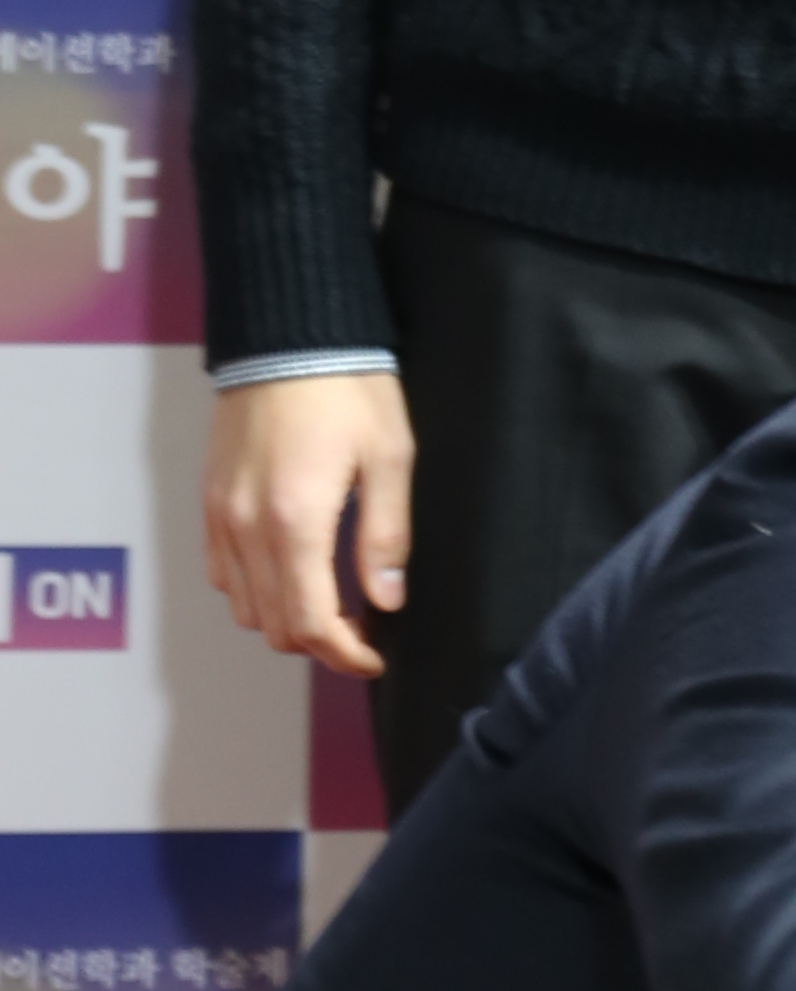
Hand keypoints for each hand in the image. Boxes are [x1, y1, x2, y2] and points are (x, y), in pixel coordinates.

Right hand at [203, 371, 413, 680]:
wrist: (289, 335)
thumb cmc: (347, 388)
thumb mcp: (389, 456)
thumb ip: (385, 535)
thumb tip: (385, 600)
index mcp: (295, 520)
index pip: (311, 621)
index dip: (345, 654)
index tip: (375, 656)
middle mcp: (247, 527)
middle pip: (275, 625)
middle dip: (320, 642)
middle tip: (363, 631)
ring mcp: (221, 516)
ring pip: (244, 607)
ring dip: (286, 619)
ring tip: (332, 603)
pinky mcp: (210, 501)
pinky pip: (222, 573)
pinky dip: (254, 590)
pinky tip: (291, 573)